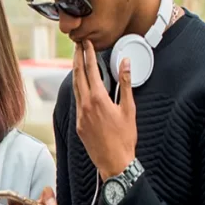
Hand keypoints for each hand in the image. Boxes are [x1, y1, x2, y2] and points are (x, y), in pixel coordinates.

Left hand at [74, 40, 136, 179]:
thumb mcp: (129, 108)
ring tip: (76, 61)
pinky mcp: (79, 124)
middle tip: (77, 46)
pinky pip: (77, 102)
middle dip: (77, 59)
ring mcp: (80, 115)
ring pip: (75, 89)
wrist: (114, 161)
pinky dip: (78, 90)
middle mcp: (85, 105)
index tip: (85, 43)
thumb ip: (126, 83)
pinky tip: (81, 86)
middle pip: (78, 76)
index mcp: (98, 99)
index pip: (90, 70)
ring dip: (75, 73)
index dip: (87, 55)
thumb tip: (125, 63)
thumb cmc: (125, 137)